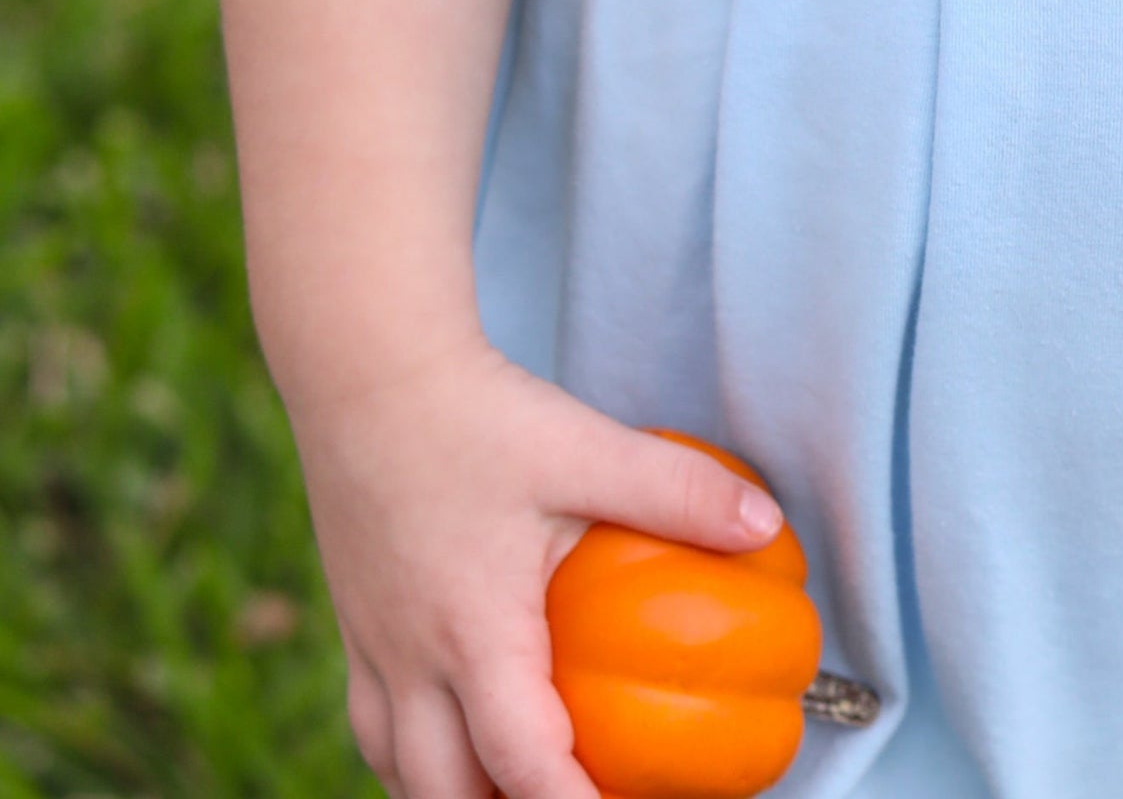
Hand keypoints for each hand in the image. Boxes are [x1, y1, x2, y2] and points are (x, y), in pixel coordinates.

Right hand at [285, 336, 785, 798]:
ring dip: (456, 794)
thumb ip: (676, 491)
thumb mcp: (585, 447)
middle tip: (576, 797)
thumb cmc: (475, 414)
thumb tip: (765, 525)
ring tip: (514, 786)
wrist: (363, 370)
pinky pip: (377, 731)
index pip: (523, 763)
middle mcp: (413, 662)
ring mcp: (373, 652)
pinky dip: (418, 758)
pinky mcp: (353, 629)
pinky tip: (457, 739)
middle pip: (445, 795)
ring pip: (400, 774)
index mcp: (473, 633)